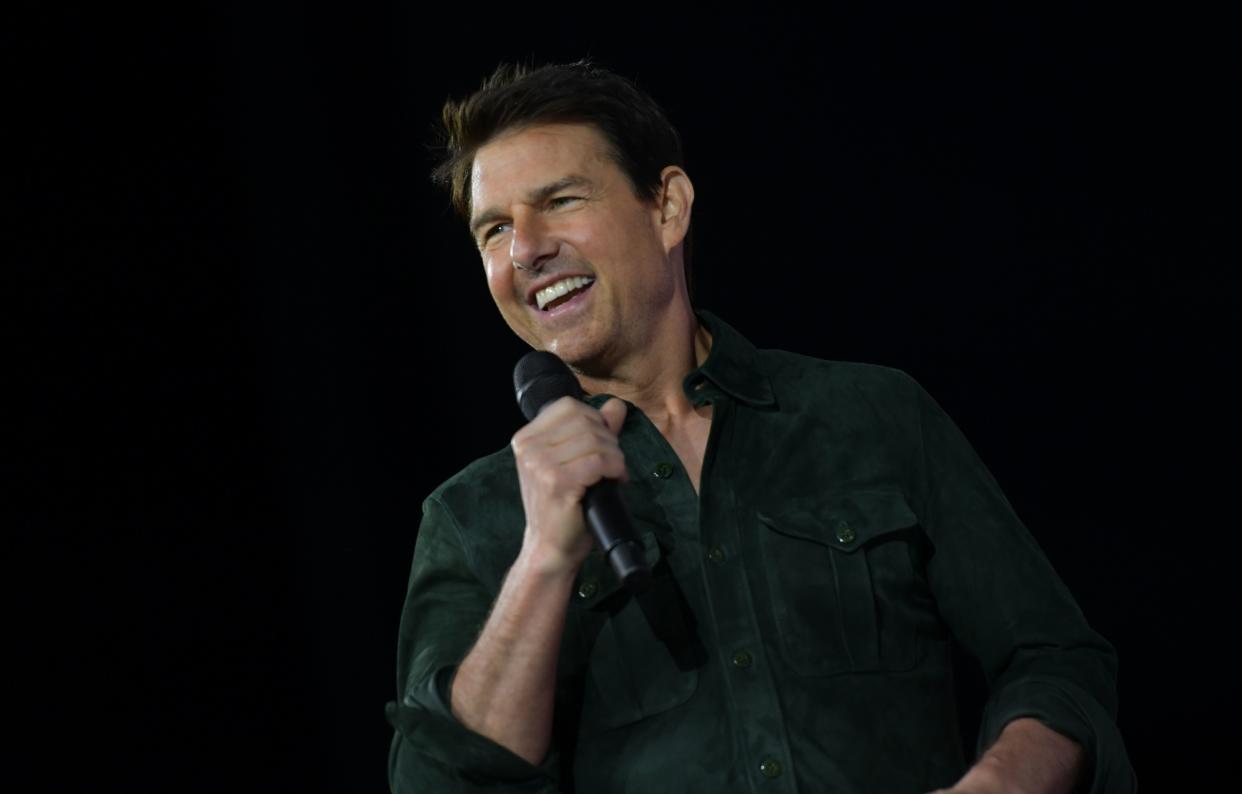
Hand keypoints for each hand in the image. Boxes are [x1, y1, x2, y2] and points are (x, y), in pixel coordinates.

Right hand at [510, 396, 627, 574]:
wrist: (550, 548)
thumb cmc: (563, 507)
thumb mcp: (574, 462)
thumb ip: (595, 431)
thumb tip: (615, 406)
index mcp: (526, 438)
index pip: (569, 406)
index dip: (594, 421)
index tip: (600, 446)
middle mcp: (528, 447)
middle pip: (585, 420)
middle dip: (608, 440)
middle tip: (611, 464)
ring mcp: (539, 464)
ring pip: (594, 440)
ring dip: (614, 457)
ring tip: (612, 474)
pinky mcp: (556, 481)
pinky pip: (598, 461)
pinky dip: (614, 469)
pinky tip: (614, 481)